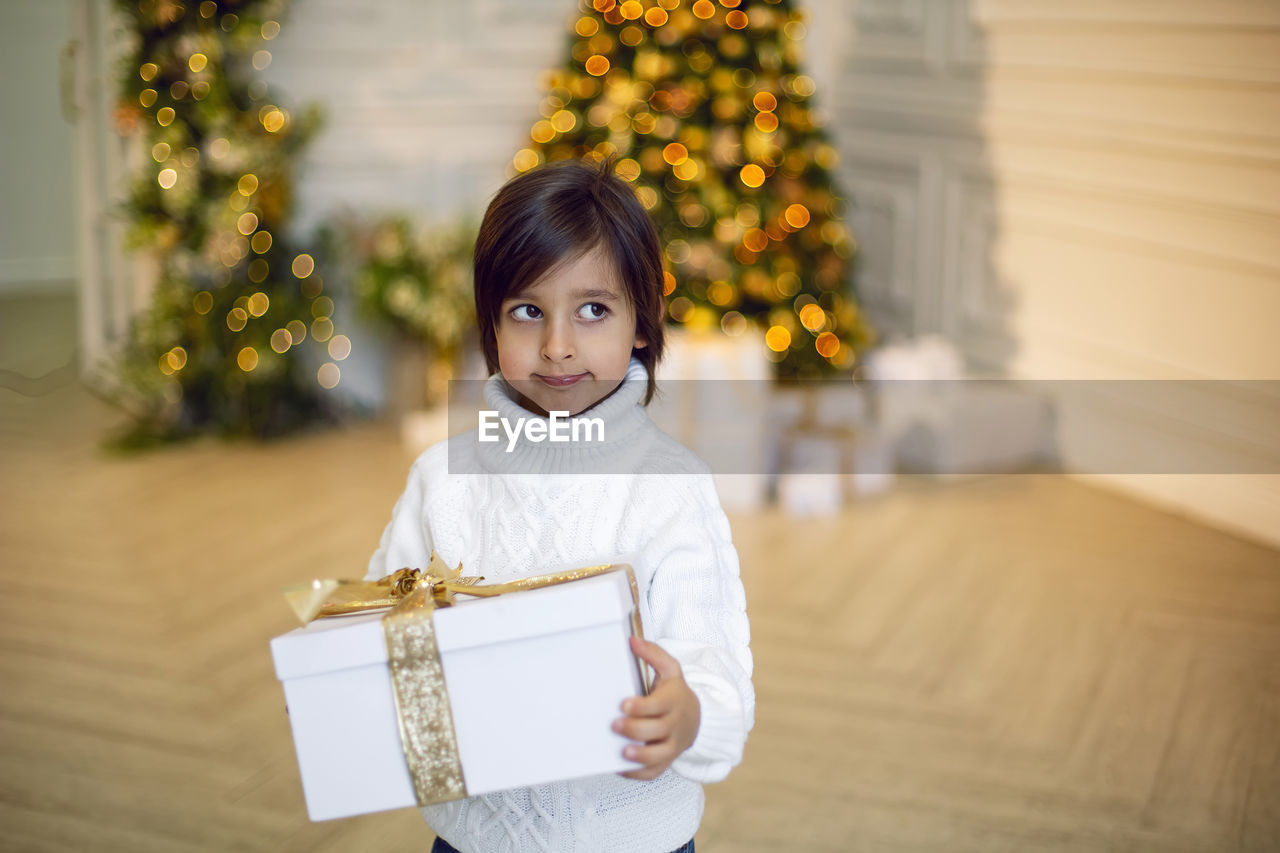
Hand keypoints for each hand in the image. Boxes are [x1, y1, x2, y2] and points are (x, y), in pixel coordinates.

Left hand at [614, 636, 700, 780]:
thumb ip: (653, 654)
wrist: (697, 718)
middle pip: (657, 730)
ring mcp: (672, 744)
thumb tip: (632, 641)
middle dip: (635, 729)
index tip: (624, 704)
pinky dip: (639, 773)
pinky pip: (655, 771)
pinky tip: (622, 767)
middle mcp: (674, 724)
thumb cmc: (675, 692)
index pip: (659, 705)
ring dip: (641, 755)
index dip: (642, 707)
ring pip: (660, 755)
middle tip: (615, 725)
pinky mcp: (667, 760)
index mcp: (673, 701)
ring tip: (623, 752)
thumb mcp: (670, 670)